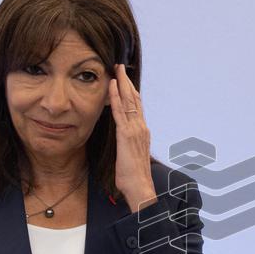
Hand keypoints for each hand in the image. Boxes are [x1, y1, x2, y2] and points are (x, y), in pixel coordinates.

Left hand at [108, 63, 157, 210]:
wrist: (140, 186)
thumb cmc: (135, 177)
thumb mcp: (132, 156)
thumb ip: (129, 145)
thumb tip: (124, 142)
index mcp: (143, 132)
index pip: (137, 106)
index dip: (131, 91)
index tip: (125, 80)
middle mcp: (141, 127)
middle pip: (135, 99)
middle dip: (127, 81)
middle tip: (121, 66)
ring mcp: (135, 129)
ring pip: (129, 100)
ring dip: (122, 83)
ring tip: (117, 69)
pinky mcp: (126, 134)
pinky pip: (120, 111)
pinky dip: (115, 96)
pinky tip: (111, 85)